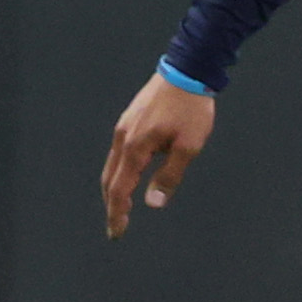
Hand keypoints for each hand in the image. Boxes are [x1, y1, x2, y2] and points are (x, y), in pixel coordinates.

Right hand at [102, 70, 214, 238]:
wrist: (187, 69)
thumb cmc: (191, 108)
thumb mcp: (188, 146)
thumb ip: (170, 176)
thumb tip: (153, 204)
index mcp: (136, 147)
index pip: (120, 189)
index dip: (117, 213)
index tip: (116, 233)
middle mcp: (123, 138)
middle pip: (109, 179)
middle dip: (112, 205)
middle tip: (116, 226)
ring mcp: (124, 126)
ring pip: (111, 165)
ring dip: (114, 188)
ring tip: (119, 206)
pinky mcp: (130, 119)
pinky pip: (118, 152)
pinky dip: (118, 171)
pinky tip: (127, 174)